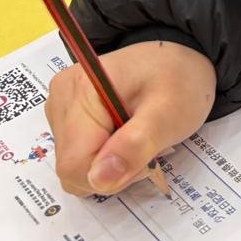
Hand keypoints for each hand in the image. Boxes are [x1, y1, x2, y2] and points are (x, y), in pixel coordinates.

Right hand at [45, 42, 216, 196]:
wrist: (180, 60)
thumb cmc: (180, 81)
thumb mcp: (169, 114)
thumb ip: (135, 146)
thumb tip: (98, 180)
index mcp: (81, 91)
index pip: (75, 163)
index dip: (112, 174)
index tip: (144, 158)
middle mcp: (61, 97)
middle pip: (71, 167)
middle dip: (112, 170)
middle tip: (145, 145)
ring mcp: (60, 106)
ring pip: (73, 165)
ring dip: (108, 164)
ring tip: (137, 137)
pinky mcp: (66, 115)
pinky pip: (77, 156)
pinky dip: (102, 157)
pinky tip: (124, 136)